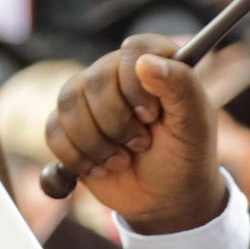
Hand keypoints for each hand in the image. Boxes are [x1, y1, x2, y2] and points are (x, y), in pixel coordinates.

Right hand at [43, 34, 226, 233]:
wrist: (165, 197)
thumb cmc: (186, 155)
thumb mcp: (195, 125)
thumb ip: (182, 87)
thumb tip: (146, 61)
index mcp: (157, 62)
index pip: (133, 50)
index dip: (136, 85)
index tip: (150, 116)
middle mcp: (119, 72)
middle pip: (95, 79)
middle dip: (117, 123)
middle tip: (141, 145)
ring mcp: (90, 96)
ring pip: (69, 102)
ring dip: (96, 143)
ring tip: (122, 161)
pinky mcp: (69, 123)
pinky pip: (54, 130)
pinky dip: (77, 156)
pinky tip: (102, 168)